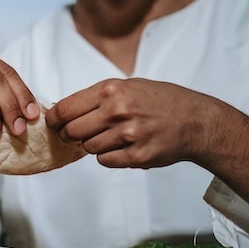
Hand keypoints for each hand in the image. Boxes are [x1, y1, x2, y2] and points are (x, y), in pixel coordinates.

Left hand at [45, 78, 211, 168]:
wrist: (195, 120)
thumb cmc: (158, 101)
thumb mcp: (127, 86)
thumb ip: (95, 98)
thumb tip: (61, 112)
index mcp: (111, 90)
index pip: (65, 109)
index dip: (54, 119)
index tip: (53, 123)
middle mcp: (117, 111)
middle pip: (71, 131)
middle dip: (70, 134)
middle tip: (77, 134)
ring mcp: (127, 135)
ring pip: (88, 147)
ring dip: (93, 145)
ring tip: (112, 136)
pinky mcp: (136, 156)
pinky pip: (104, 161)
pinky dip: (109, 156)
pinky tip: (124, 146)